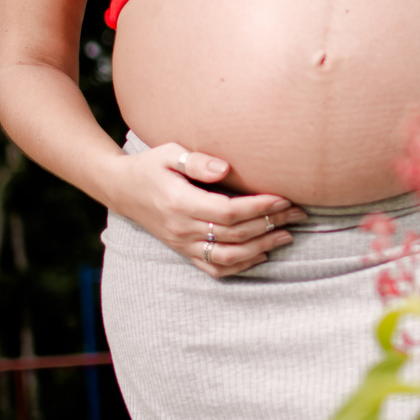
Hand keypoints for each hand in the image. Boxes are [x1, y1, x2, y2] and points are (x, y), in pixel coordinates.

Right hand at [107, 141, 306, 276]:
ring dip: (260, 249)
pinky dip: (240, 266)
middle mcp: (182, 228)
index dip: (258, 207)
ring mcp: (182, 244)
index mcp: (180, 203)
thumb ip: (197, 161)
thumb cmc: (150, 165)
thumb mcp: (169, 152)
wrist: (121, 188)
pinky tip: (261, 255)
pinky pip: (213, 268)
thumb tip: (226, 168)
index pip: (228, 212)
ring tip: (287, 236)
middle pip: (234, 235)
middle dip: (269, 224)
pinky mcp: (183, 251)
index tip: (284, 197)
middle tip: (297, 213)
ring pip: (227, 257)